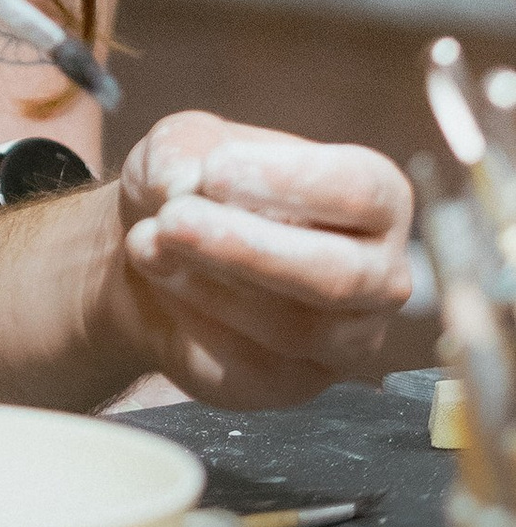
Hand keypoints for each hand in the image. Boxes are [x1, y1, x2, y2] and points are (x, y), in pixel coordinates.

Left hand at [103, 114, 415, 405]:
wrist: (151, 251)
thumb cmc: (191, 184)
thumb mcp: (182, 143)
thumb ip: (184, 154)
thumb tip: (181, 189)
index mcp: (376, 198)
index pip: (360, 191)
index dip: (289, 182)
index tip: (213, 170)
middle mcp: (378, 274)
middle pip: (339, 275)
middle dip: (250, 249)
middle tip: (174, 219)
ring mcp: (346, 338)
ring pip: (295, 327)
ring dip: (210, 283)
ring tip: (149, 241)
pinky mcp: (294, 382)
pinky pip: (254, 365)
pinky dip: (196, 318)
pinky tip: (160, 277)